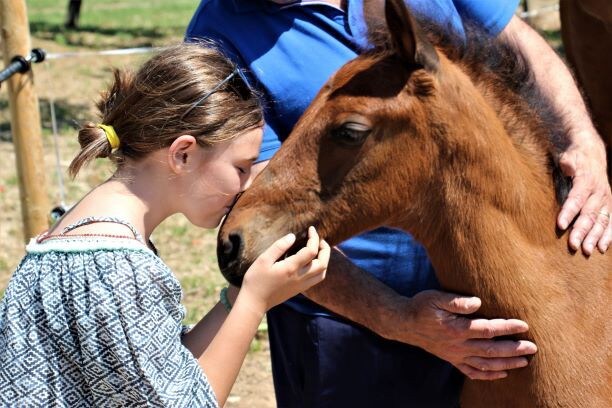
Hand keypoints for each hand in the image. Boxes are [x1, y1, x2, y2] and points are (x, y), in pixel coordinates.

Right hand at [240, 226, 329, 313]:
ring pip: (322, 273)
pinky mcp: (299, 290)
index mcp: (291, 268)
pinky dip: (320, 269)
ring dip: (325, 260)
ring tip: (319, 250)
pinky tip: (312, 263)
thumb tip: (292, 236)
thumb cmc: (256, 280)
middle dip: (325, 249)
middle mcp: (300, 277)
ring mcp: (301, 285)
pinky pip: (316, 279)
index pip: (311, 251)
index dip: (314, 238)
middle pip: (322, 263)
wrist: (255, 302)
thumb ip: (279, 247)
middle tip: (319, 239)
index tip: (311, 229)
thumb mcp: (263, 260)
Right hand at [403, 290, 536, 380]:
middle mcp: (458, 345)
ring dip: (506, 364)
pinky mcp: (452, 359)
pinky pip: (472, 372)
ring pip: (485, 364)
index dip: (507, 327)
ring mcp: (455, 355)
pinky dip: (488, 375)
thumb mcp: (435, 297)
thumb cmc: (421, 306)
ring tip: (524, 361)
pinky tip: (502, 374)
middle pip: (491, 350)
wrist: (404, 323)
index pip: (487, 329)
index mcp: (456, 329)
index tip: (523, 324)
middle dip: (514, 349)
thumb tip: (478, 302)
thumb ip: (457, 301)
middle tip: (533, 347)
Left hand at [558, 137, 611, 253]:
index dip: (569, 212)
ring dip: (594, 237)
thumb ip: (568, 163)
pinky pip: (611, 223)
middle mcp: (599, 193)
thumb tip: (566, 165)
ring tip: (587, 251)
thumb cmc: (575, 159)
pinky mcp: (609, 206)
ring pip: (601, 221)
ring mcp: (606, 200)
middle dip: (581, 231)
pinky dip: (608, 235)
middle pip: (589, 214)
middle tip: (573, 245)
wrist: (592, 155)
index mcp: (587, 181)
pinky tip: (602, 248)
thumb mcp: (569, 157)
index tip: (560, 225)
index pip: (576, 199)